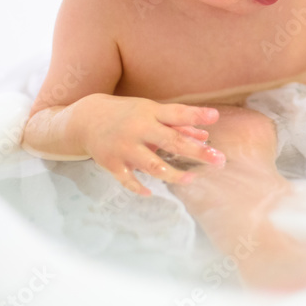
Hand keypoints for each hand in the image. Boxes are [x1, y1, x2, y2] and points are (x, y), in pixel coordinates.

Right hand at [71, 94, 225, 195]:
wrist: (86, 119)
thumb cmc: (127, 114)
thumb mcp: (151, 112)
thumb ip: (178, 124)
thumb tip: (205, 135)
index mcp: (150, 113)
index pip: (177, 112)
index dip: (196, 115)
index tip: (215, 116)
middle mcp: (138, 129)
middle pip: (171, 141)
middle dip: (196, 151)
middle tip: (219, 159)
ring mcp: (125, 148)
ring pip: (153, 166)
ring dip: (174, 175)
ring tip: (192, 179)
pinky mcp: (112, 164)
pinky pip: (128, 180)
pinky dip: (140, 188)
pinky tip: (152, 192)